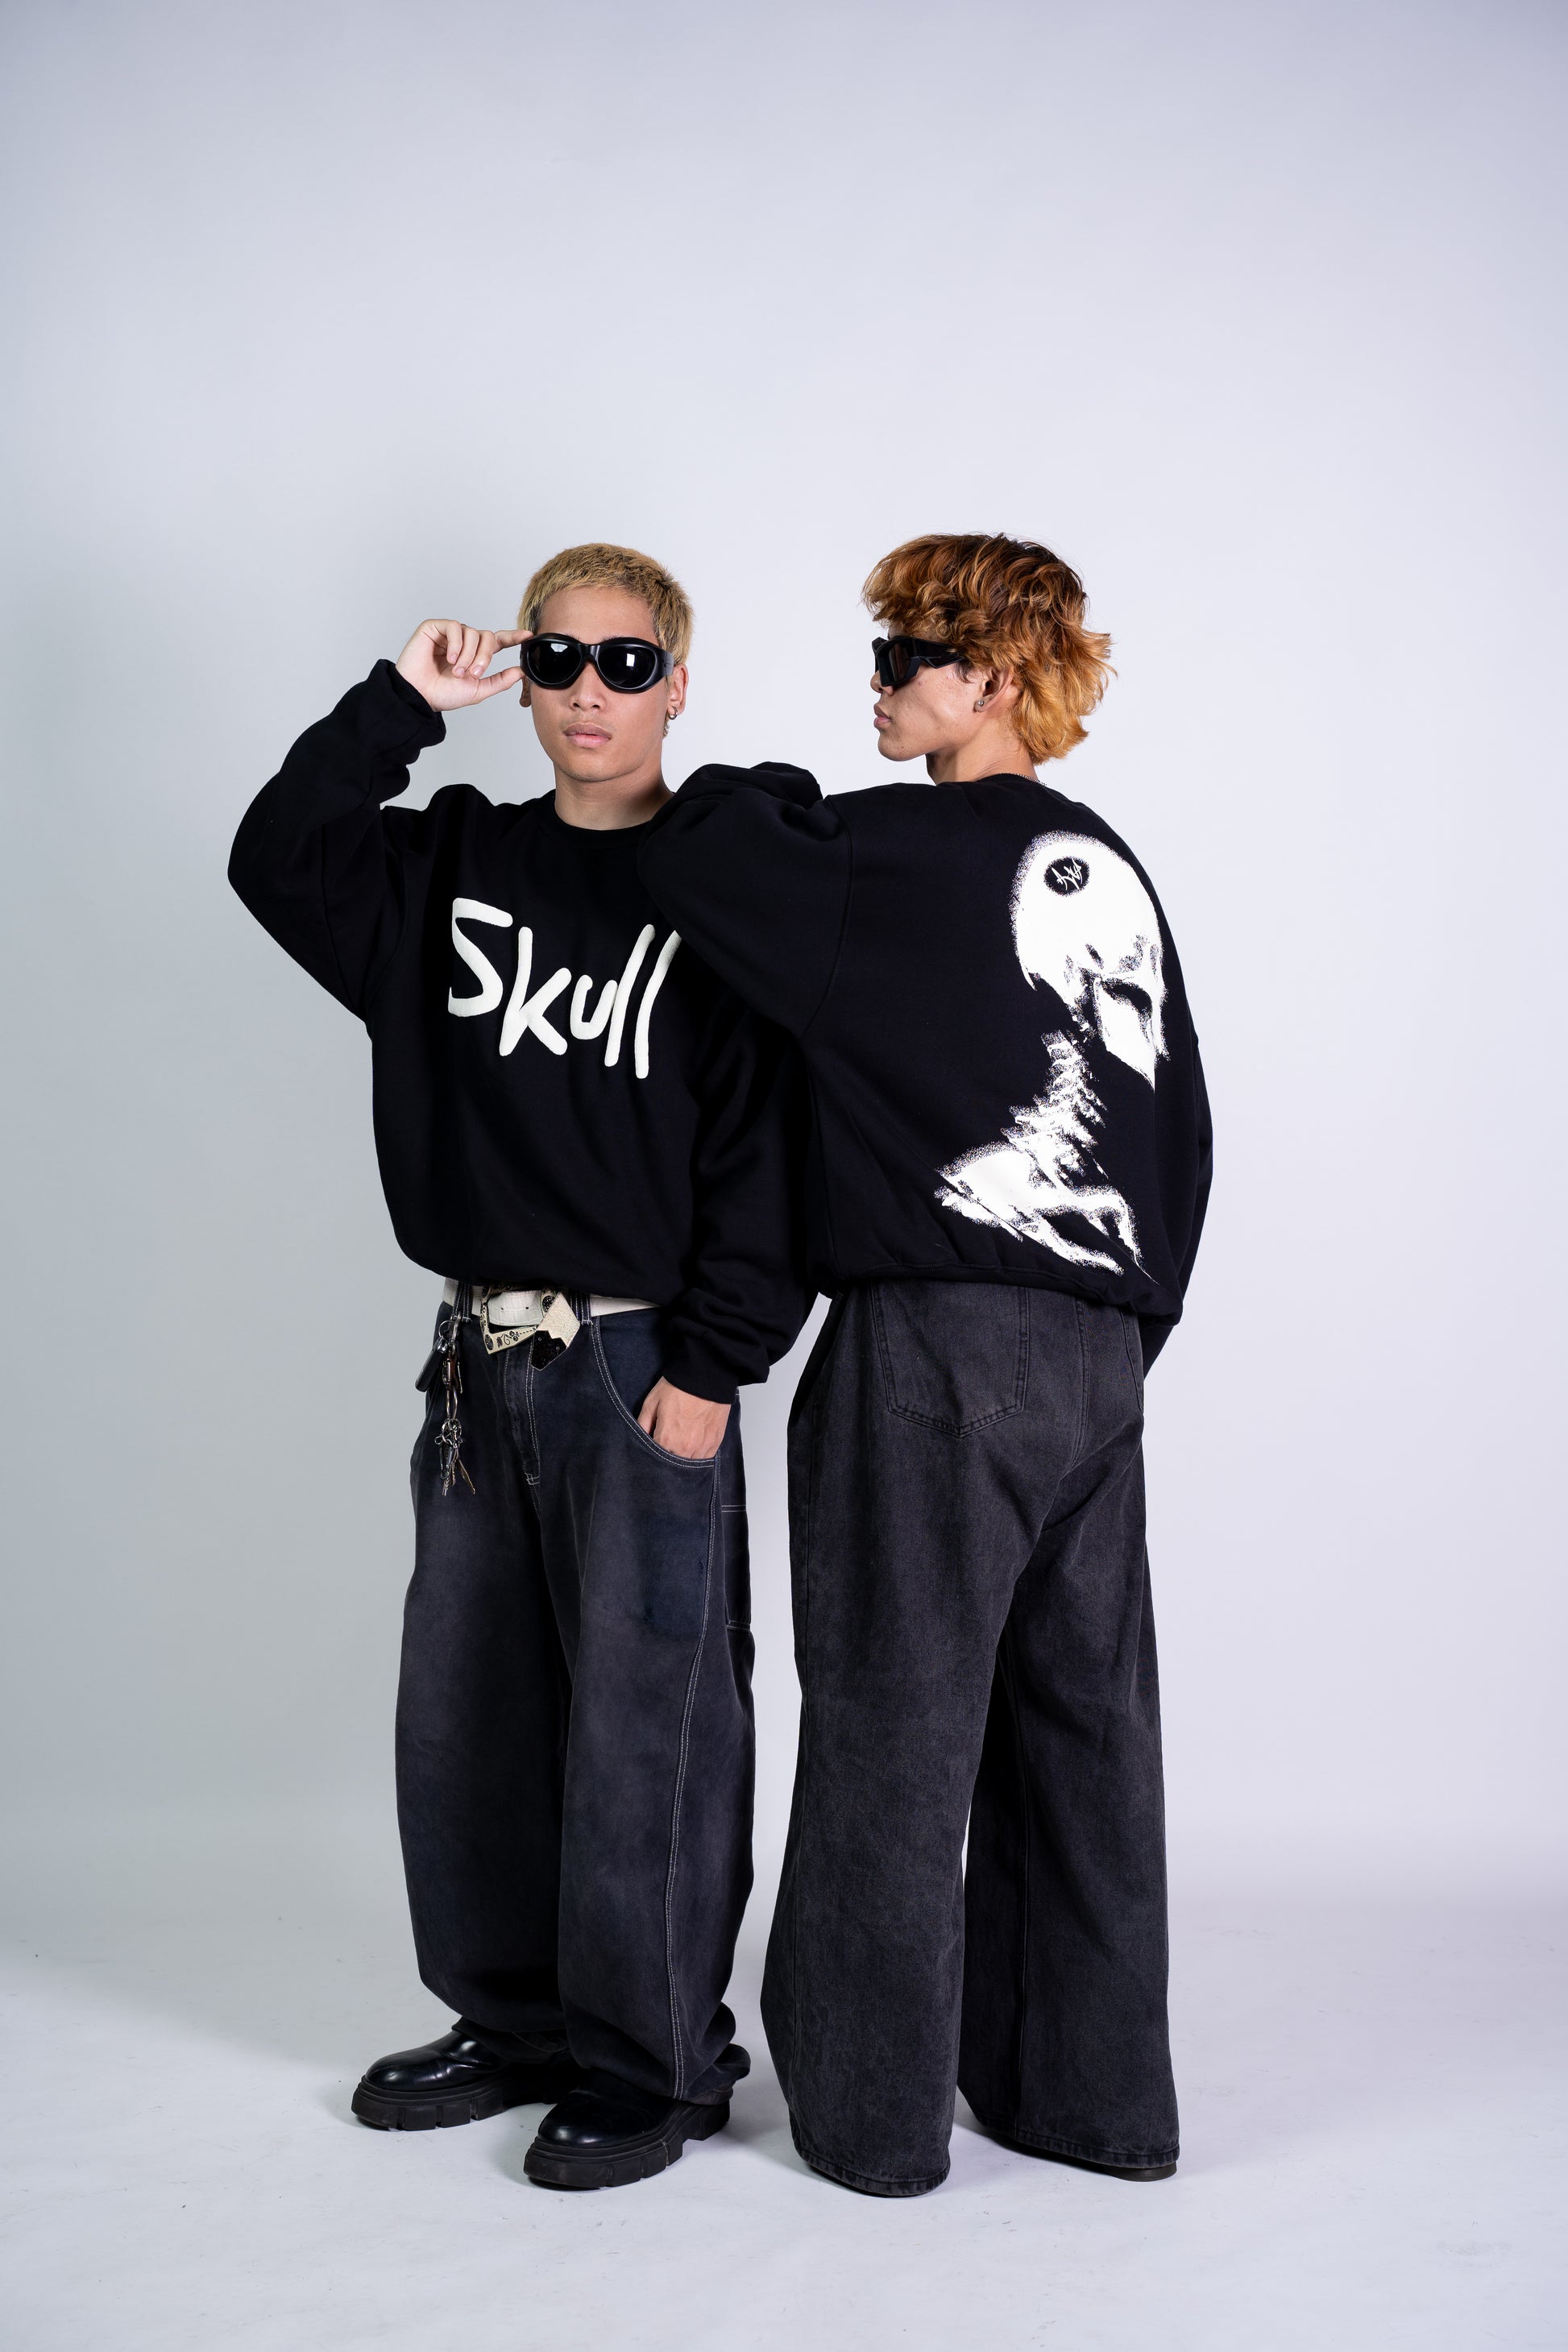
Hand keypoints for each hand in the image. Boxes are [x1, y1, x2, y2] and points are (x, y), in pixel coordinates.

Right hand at [396, 619, 528, 712]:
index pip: (497, 641)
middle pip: (487, 636)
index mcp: (475, 654)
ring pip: (472, 632)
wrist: (419, 696)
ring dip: (468, 655)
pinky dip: (456, 644)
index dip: (513, 637)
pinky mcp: (434, 627)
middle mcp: (464, 642)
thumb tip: (521, 672)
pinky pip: (454, 627)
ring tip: (456, 671)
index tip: (528, 636)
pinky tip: (450, 658)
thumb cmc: (443, 694)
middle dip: (485, 656)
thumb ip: (500, 681)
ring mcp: (449, 634)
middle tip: (474, 673)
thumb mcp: (477, 690)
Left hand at [637, 1378, 730, 1460]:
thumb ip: (642, 1425)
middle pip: (671, 1467)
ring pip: (688, 1465)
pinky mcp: (715, 1442)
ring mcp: (702, 1447)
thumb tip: (637, 1440)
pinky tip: (692, 1445)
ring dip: (681, 1459)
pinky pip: (704, 1460)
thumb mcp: (651, 1402)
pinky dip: (696, 1456)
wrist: (706, 1377)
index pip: (654, 1460)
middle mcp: (685, 1448)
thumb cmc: (679, 1387)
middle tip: (664, 1447)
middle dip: (665, 1461)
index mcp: (667, 1439)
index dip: (649, 1456)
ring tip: (678, 1445)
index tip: (650, 1449)